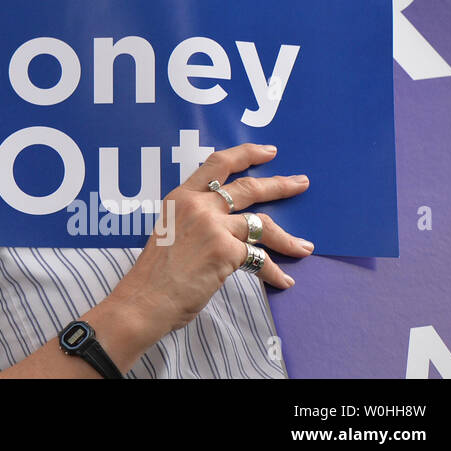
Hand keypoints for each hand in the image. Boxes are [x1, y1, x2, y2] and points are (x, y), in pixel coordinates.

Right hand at [107, 143, 312, 344]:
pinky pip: (259, 259)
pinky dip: (273, 273)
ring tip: (304, 247)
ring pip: (261, 224)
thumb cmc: (155, 273)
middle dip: (279, 186)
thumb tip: (227, 224)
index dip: (246, 154)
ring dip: (287, 238)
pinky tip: (283, 281)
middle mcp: (197, 205)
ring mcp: (212, 226)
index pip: (216, 163)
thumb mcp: (169, 231)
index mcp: (180, 197)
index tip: (268, 152)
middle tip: (300, 183)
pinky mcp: (225, 250)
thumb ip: (194, 219)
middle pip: (247, 188)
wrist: (146, 298)